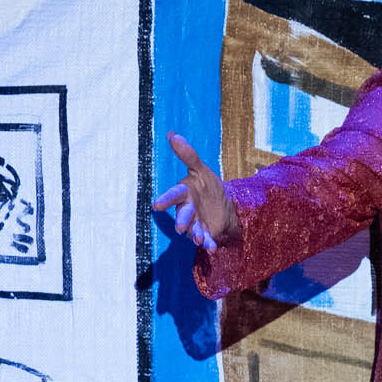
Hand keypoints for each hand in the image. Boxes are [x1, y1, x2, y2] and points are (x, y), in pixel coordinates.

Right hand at [152, 133, 239, 250]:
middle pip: (183, 215)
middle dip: (182, 221)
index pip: (174, 195)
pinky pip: (206, 240)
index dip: (166, 199)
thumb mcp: (202, 170)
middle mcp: (187, 209)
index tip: (157, 205)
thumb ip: (188, 155)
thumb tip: (173, 134)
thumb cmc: (208, 186)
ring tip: (200, 239)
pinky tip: (212, 248)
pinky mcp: (206, 234)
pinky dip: (208, 244)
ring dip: (196, 235)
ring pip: (193, 230)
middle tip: (181, 228)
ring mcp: (196, 223)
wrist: (225, 205)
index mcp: (185, 193)